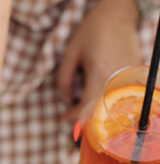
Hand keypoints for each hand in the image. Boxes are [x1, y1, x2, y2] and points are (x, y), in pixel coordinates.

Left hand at [58, 0, 139, 121]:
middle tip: (72, 114)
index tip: (64, 116)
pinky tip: (96, 95)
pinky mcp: (132, 73)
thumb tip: (67, 100)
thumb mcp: (70, 54)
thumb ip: (64, 79)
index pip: (86, 108)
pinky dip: (106, 98)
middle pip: (99, 110)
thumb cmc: (93, 30)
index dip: (73, 116)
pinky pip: (119, 93)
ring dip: (95, 109)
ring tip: (82, 105)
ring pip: (110, 104)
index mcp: (99, 75)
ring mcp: (127, 77)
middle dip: (84, 116)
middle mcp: (116, 79)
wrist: (118, 12)